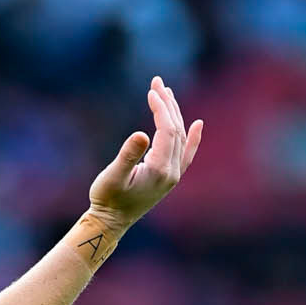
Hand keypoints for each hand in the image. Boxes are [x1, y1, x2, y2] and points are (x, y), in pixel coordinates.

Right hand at [87, 77, 203, 230]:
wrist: (110, 223)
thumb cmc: (106, 199)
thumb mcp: (112, 176)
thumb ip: (127, 156)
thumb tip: (141, 134)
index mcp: (160, 170)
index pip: (167, 131)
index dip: (161, 108)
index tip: (151, 90)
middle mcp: (172, 172)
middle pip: (176, 130)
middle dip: (167, 104)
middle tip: (157, 81)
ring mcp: (173, 175)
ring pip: (180, 137)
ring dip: (174, 114)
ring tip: (166, 92)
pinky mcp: (169, 178)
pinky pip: (187, 154)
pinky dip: (193, 138)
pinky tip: (198, 124)